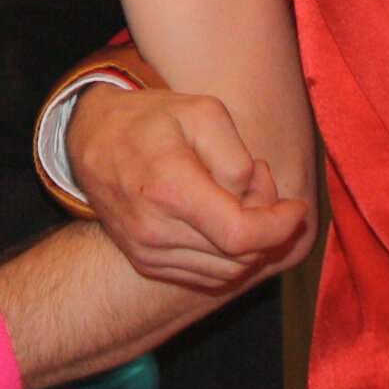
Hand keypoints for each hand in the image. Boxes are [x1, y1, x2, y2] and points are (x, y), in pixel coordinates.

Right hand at [68, 85, 311, 289]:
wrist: (92, 140)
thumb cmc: (152, 119)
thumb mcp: (202, 113)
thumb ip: (236, 156)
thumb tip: (250, 196)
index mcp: (170, 189)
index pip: (241, 235)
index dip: (279, 227)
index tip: (297, 208)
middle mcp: (155, 230)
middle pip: (239, 257)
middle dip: (268, 228)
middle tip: (263, 187)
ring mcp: (147, 251)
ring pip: (225, 272)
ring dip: (249, 245)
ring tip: (242, 199)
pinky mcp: (146, 262)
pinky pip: (205, 275)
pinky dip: (228, 257)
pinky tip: (224, 221)